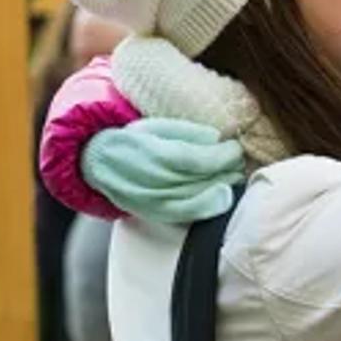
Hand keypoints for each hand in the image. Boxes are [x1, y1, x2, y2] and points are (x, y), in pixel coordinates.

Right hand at [82, 117, 245, 223]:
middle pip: (203, 180)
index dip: (224, 155)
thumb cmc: (132, 140)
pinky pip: (188, 215)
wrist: (100, 164)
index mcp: (155, 155)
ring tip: (235, 174)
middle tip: (240, 160)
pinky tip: (223, 195)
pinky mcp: (156, 214)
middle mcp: (154, 181)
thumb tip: (216, 137)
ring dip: (224, 186)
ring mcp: (154, 202)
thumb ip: (187, 131)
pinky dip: (210, 206)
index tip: (236, 147)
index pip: (199, 160)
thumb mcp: (156, 125)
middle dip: (228, 170)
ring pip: (199, 198)